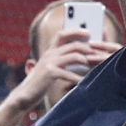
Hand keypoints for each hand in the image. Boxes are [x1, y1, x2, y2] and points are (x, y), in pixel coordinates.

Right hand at [4, 31, 119, 113]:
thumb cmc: (40, 83)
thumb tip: (82, 60)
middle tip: (100, 54)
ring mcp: (49, 63)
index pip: (62, 34)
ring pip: (74, 56)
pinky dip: (79, 77)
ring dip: (88, 61)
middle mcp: (49, 54)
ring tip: (97, 66)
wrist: (24, 95)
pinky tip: (85, 81)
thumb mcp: (50, 69)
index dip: (76, 31)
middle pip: (73, 45)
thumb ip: (61, 62)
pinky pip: (69, 73)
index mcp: (49, 51)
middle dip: (89, 49)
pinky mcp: (49, 73)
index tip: (89, 32)